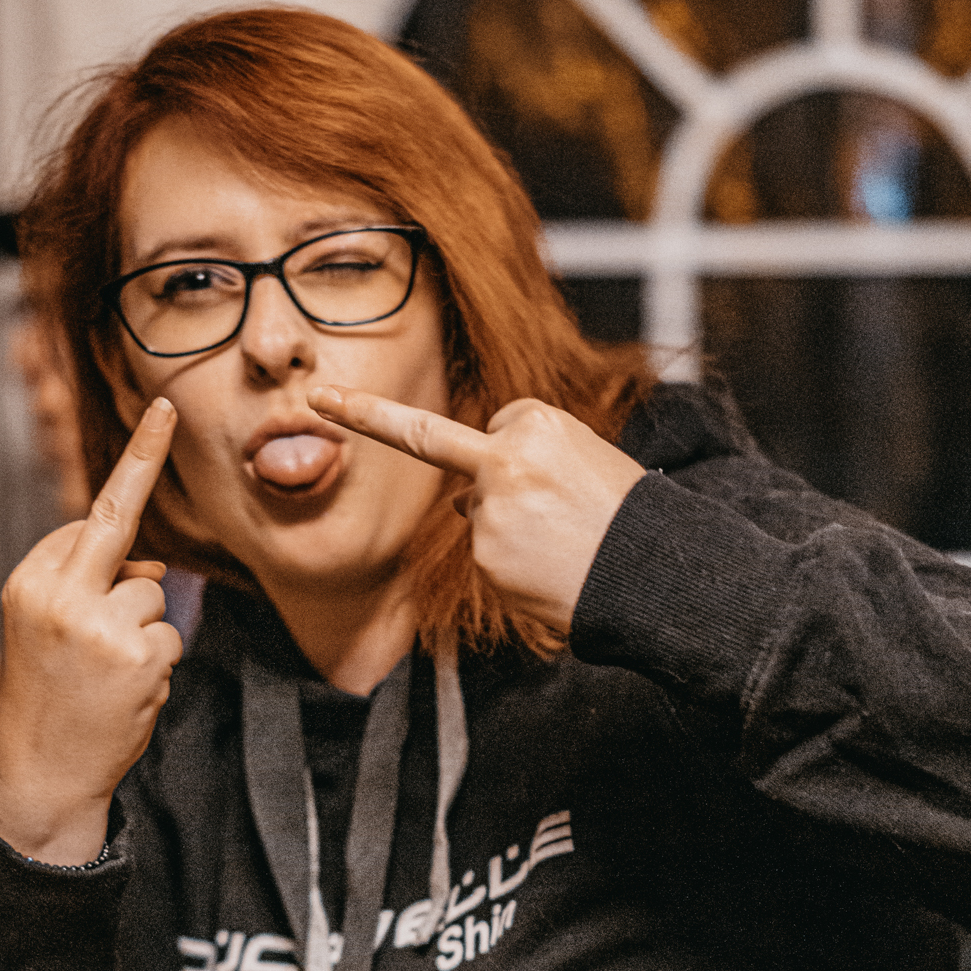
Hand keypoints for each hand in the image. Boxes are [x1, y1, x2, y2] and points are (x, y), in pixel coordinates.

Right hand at [0, 399, 183, 861]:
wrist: (42, 772)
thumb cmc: (50, 696)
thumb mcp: (50, 629)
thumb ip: (93, 587)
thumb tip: (156, 567)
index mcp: (32, 580)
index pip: (91, 514)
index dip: (133, 465)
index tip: (159, 412)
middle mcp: (58, 592)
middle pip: (120, 523)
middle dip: (145, 457)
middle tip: (164, 407)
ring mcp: (98, 623)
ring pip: (155, 595)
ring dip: (147, 632)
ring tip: (110, 673)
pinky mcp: (136, 655)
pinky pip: (171, 639)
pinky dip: (159, 666)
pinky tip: (126, 693)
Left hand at [306, 387, 642, 636]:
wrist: (652, 576)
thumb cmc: (627, 518)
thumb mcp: (590, 461)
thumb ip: (526, 458)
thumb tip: (460, 499)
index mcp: (536, 424)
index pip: (503, 424)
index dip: (516, 445)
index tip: (332, 394)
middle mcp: (504, 460)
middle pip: (463, 458)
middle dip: (371, 416)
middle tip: (318, 397)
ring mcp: (490, 511)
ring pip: (476, 512)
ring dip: (508, 527)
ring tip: (566, 547)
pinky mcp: (485, 556)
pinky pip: (487, 554)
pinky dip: (511, 563)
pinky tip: (551, 570)